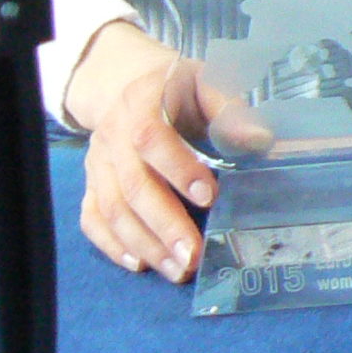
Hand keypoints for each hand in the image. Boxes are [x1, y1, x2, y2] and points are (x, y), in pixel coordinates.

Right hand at [69, 22, 225, 282]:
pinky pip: (92, 218)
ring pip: (113, 209)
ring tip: (177, 269)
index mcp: (142, 103)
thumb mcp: (207, 83)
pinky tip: (139, 263)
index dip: (179, 168)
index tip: (209, 197)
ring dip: (145, 244)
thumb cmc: (180, 90)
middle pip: (133, 185)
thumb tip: (260, 140)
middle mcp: (112, 136)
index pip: (152, 138)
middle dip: (164, 224)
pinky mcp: (91, 184)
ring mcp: (98, 163)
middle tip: (193, 256)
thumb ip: (229, 110)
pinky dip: (112, 244)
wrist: (128, 85)